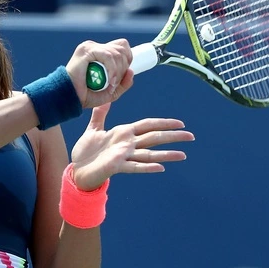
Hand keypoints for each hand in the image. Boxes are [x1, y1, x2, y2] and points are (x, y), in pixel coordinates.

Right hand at [65, 39, 133, 107]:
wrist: (70, 98)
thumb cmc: (86, 95)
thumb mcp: (110, 92)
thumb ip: (123, 84)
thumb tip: (131, 71)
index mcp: (100, 52)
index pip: (122, 46)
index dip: (127, 59)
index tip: (122, 75)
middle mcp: (95, 47)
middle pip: (121, 48)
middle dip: (124, 66)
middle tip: (115, 82)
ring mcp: (90, 47)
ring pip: (116, 53)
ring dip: (118, 71)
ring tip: (111, 84)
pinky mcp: (86, 51)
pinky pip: (107, 56)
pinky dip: (112, 69)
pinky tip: (110, 80)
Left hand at [70, 103, 194, 190]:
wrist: (77, 169)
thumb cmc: (86, 151)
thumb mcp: (93, 128)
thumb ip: (101, 114)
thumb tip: (106, 98)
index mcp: (124, 133)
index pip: (148, 126)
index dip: (164, 123)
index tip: (180, 123)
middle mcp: (128, 144)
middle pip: (154, 138)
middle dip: (172, 136)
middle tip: (191, 136)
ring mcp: (124, 156)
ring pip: (149, 154)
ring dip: (166, 154)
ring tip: (183, 155)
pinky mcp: (117, 166)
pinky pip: (135, 167)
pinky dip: (148, 167)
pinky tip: (161, 167)